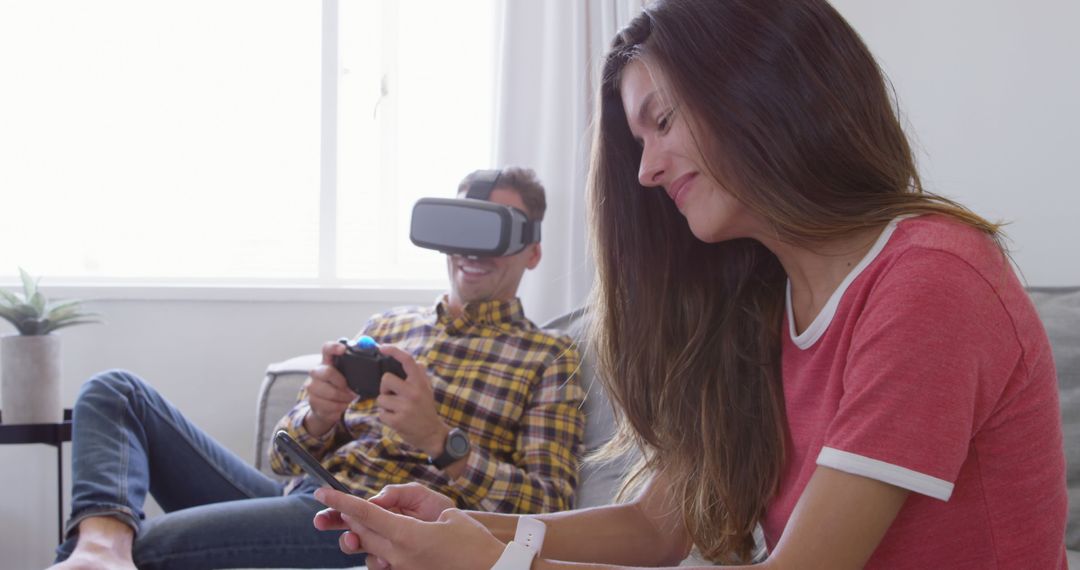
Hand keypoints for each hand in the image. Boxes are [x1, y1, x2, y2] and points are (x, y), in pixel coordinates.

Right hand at [304, 341, 356, 436]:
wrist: (328, 407)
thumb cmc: (342, 386)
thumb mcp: (350, 374)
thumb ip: (361, 361)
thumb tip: (377, 349)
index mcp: (328, 361)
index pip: (327, 348)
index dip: (334, 347)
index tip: (343, 349)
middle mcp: (317, 371)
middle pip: (327, 372)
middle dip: (342, 382)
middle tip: (352, 389)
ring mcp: (312, 386)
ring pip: (330, 392)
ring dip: (344, 397)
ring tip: (348, 398)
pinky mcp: (313, 401)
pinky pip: (329, 405)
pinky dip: (340, 407)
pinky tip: (342, 404)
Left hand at [313, 488, 503, 569]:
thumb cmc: (472, 541)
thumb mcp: (445, 511)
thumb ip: (409, 500)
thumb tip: (381, 499)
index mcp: (408, 536)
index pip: (366, 514)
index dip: (341, 502)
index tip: (321, 493)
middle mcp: (399, 555)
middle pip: (361, 532)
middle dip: (346, 518)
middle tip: (334, 508)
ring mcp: (401, 569)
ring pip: (367, 550)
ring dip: (362, 535)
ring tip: (362, 524)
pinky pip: (381, 561)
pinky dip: (377, 548)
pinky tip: (384, 540)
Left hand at [375, 345, 449, 456]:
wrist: (432, 434)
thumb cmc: (426, 409)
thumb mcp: (427, 390)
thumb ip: (420, 376)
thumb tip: (416, 362)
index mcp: (420, 383)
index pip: (407, 360)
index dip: (393, 351)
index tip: (382, 347)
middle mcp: (413, 392)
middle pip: (386, 379)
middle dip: (385, 388)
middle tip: (393, 395)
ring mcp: (405, 407)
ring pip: (381, 398)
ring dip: (386, 405)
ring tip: (397, 410)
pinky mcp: (398, 421)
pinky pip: (381, 413)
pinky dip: (386, 417)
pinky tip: (396, 419)